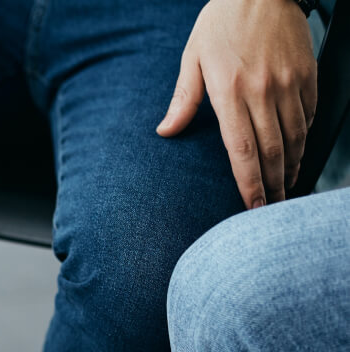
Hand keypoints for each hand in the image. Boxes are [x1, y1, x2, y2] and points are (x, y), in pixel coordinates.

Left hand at [160, 0, 316, 206]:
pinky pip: (308, 114)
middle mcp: (263, 91)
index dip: (248, 184)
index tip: (251, 207)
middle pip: (272, 152)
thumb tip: (166, 130)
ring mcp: (290, 83)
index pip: (242, 151)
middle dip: (272, 186)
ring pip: (295, 137)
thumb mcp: (193, 56)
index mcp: (229, 91)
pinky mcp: (308, 74)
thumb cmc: (222, 20)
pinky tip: (296, 150)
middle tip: (270, 207)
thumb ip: (183, 98)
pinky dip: (303, 137)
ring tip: (284, 185)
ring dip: (291, 166)